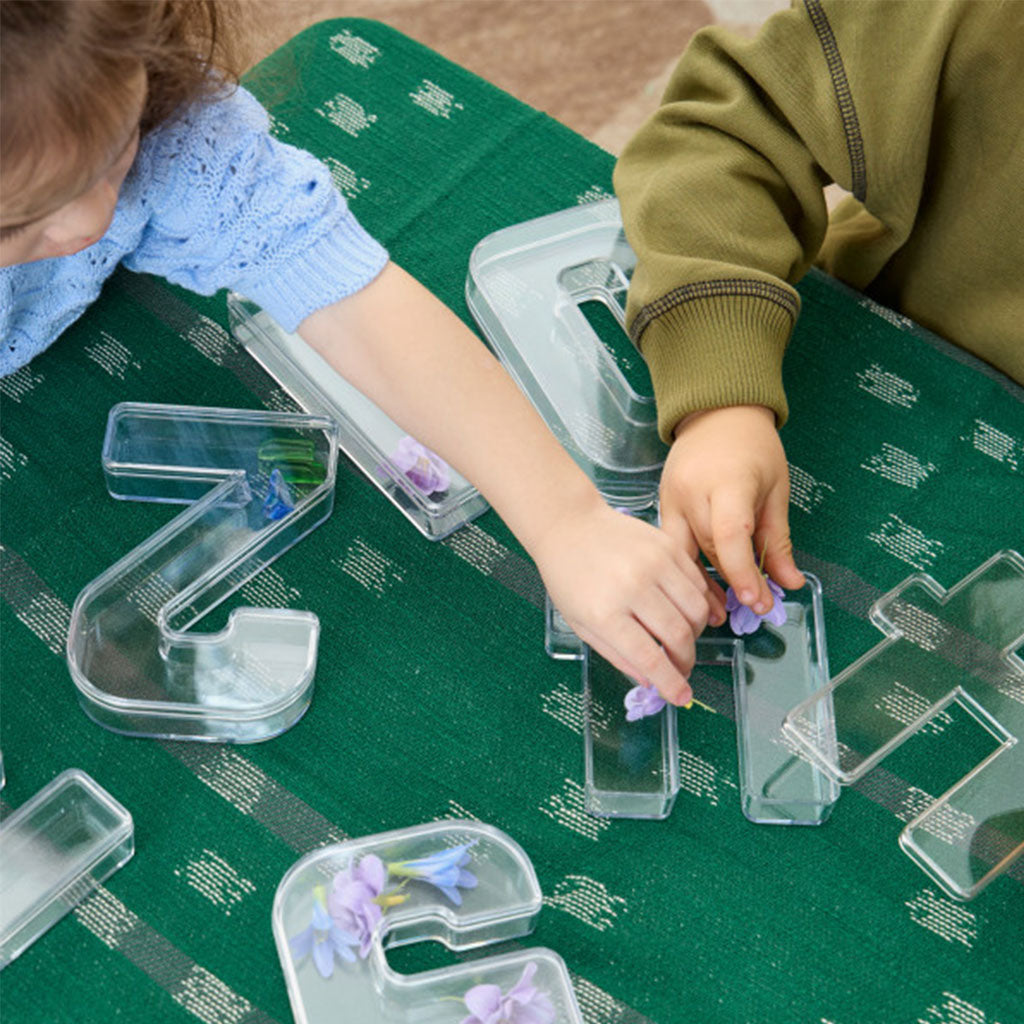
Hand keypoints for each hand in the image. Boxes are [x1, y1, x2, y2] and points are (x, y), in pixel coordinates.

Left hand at [533, 498, 711, 705]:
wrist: (569, 524)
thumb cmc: (569, 576)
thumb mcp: (581, 624)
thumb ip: (617, 655)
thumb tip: (651, 682)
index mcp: (604, 612)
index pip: (649, 657)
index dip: (671, 683)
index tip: (682, 696)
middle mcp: (632, 587)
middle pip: (679, 635)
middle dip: (686, 660)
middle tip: (682, 668)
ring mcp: (653, 563)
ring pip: (696, 610)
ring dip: (696, 633)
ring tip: (682, 639)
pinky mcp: (667, 545)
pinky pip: (697, 582)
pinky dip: (699, 603)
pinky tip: (686, 612)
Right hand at [659, 405, 803, 615]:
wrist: (715, 413)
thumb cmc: (752, 446)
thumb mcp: (776, 489)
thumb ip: (778, 539)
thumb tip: (789, 583)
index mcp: (727, 482)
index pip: (730, 536)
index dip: (743, 573)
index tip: (758, 601)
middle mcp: (692, 491)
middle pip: (709, 548)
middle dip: (732, 582)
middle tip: (752, 608)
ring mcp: (670, 497)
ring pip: (686, 552)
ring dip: (703, 583)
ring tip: (718, 613)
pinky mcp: (661, 504)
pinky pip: (673, 544)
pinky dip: (687, 566)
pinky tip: (700, 587)